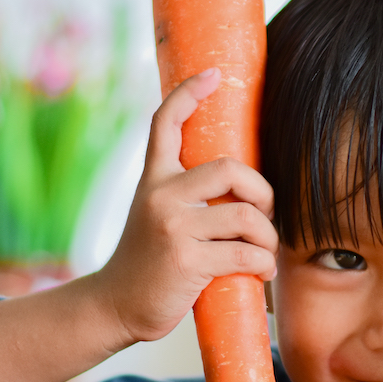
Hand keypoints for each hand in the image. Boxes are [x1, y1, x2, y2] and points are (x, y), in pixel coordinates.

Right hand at [97, 68, 277, 343]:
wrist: (114, 306)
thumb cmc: (150, 260)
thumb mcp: (157, 215)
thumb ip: (187, 193)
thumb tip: (241, 181)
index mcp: (154, 179)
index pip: (166, 122)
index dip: (189, 93)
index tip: (214, 74)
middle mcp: (160, 196)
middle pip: (230, 168)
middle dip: (262, 191)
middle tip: (265, 213)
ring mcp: (172, 228)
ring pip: (246, 217)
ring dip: (268, 237)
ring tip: (265, 251)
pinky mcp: (186, 261)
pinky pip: (246, 255)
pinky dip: (263, 264)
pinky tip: (261, 272)